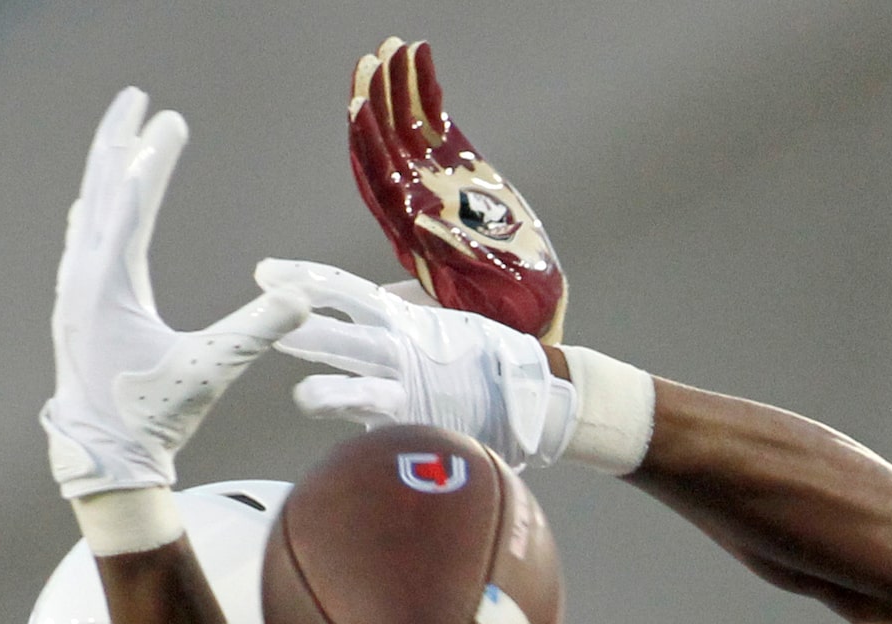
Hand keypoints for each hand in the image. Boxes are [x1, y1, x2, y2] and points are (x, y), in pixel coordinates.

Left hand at [42, 88, 305, 497]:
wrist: (104, 460)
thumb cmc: (154, 418)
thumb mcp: (210, 371)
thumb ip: (255, 330)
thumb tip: (304, 299)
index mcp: (109, 285)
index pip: (133, 201)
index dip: (156, 157)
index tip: (173, 119)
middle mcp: (82, 279)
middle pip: (100, 189)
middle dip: (120, 141)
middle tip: (135, 99)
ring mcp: (72, 292)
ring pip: (87, 211)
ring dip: (106, 171)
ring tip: (120, 140)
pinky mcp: (74, 309)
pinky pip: (81, 239)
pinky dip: (95, 209)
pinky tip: (94, 205)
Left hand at [265, 257, 572, 467]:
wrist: (530, 392)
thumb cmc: (477, 358)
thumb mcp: (435, 321)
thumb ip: (398, 314)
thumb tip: (362, 304)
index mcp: (402, 318)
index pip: (344, 291)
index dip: (304, 279)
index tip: (263, 272)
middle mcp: (404, 348)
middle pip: (346, 335)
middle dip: (305, 330)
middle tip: (263, 323)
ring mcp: (414, 389)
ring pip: (368, 388)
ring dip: (335, 394)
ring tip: (302, 399)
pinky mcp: (426, 425)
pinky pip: (392, 432)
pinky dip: (372, 441)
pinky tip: (349, 452)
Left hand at [348, 38, 567, 342]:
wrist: (531, 309)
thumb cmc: (504, 309)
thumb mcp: (477, 292)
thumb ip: (450, 260)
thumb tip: (422, 226)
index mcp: (413, 235)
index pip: (381, 181)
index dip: (369, 144)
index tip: (360, 105)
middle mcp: (417, 204)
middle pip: (385, 147)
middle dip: (377, 102)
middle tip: (374, 59)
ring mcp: (436, 183)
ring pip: (406, 128)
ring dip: (396, 87)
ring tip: (394, 46)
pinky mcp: (460, 170)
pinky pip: (435, 124)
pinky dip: (426, 92)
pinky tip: (421, 59)